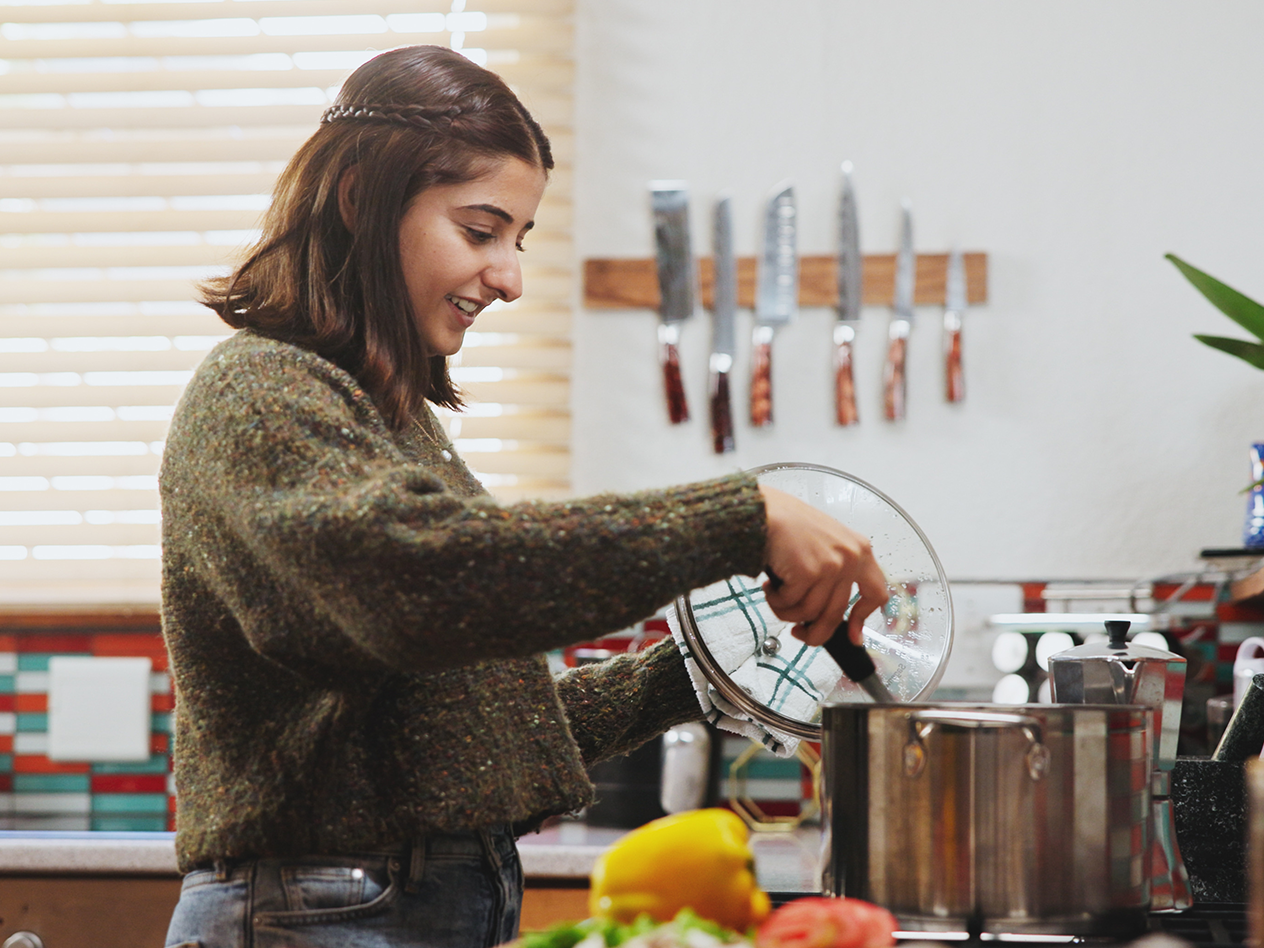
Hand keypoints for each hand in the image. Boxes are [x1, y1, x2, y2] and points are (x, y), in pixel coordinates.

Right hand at [758, 484, 889, 647]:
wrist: (762, 510)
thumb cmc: (786, 524)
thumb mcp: (825, 544)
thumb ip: (835, 572)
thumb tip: (828, 611)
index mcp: (859, 550)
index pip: (876, 593)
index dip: (862, 620)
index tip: (853, 636)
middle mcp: (851, 558)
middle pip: (836, 614)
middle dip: (814, 633)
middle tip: (799, 633)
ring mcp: (831, 565)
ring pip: (810, 614)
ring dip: (787, 611)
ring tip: (776, 594)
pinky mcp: (809, 572)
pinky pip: (791, 605)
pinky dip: (776, 601)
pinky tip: (770, 586)